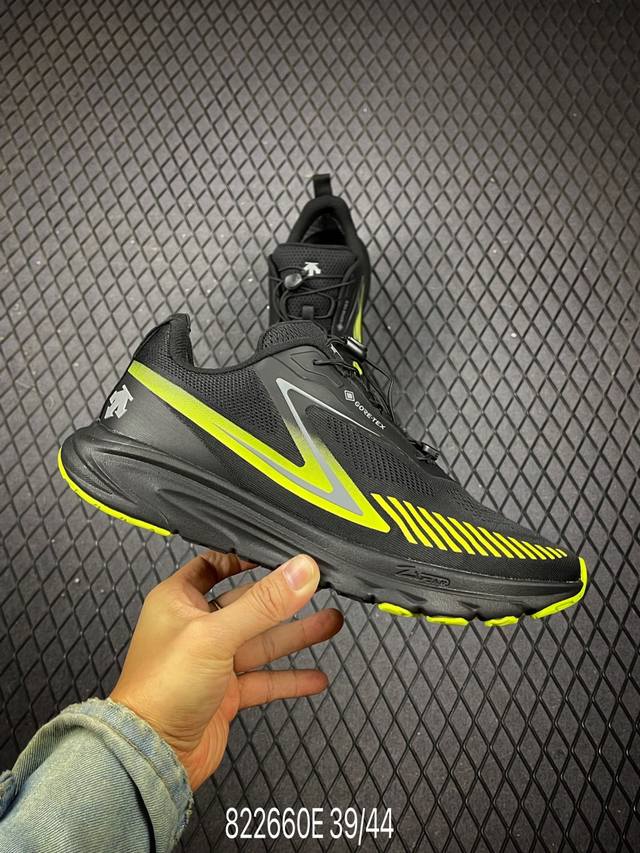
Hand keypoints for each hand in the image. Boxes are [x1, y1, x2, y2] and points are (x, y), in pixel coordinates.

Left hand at [110, 551, 341, 789]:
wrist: (151, 755)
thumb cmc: (160, 690)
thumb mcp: (217, 634)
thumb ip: (264, 603)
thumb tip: (301, 570)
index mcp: (179, 601)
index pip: (212, 566)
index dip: (242, 558)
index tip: (276, 554)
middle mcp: (195, 628)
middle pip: (247, 604)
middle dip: (285, 599)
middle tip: (318, 589)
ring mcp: (211, 662)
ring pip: (261, 642)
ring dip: (296, 635)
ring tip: (330, 624)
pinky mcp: (225, 694)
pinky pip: (264, 680)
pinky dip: (289, 678)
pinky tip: (315, 677)